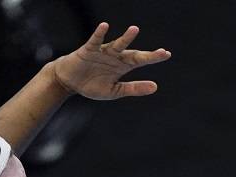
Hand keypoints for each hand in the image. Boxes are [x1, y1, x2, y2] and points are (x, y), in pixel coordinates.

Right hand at [52, 23, 170, 100]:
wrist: (69, 82)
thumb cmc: (92, 85)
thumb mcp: (114, 91)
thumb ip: (133, 88)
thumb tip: (155, 87)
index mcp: (122, 66)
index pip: (140, 60)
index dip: (153, 58)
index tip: (166, 54)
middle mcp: (115, 56)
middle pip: (133, 54)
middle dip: (146, 54)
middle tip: (161, 53)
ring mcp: (103, 52)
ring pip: (116, 45)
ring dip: (126, 38)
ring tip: (135, 30)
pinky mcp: (88, 50)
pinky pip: (95, 40)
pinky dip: (99, 33)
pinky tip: (105, 26)